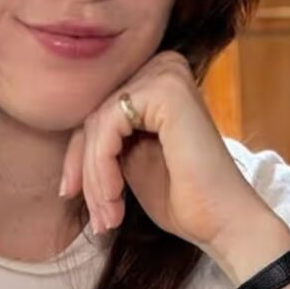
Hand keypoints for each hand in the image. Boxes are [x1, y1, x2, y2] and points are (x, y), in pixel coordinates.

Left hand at [58, 51, 272, 248]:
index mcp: (158, 80)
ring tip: (106, 215)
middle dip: (84, 169)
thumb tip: (66, 137)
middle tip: (95, 215)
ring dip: (94, 177)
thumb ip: (105, 138)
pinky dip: (102, 167)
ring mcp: (166, 74)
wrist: (223, 222)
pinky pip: (108, 125)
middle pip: (94, 115)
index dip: (78, 157)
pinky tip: (115, 198)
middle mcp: (164, 66)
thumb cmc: (183, 197)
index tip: (71, 195)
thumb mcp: (130, 160)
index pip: (98, 112)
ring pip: (97, 123)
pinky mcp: (166, 90)